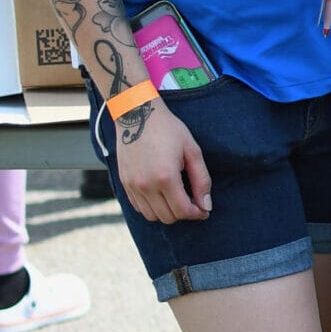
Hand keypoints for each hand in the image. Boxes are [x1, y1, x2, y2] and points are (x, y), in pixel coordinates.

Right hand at [115, 99, 212, 224]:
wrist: (137, 115)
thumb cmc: (169, 130)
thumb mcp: (192, 151)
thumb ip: (201, 180)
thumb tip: (207, 206)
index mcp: (165, 177)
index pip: (182, 211)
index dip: (197, 214)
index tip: (205, 210)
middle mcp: (146, 186)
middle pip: (167, 217)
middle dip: (184, 213)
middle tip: (194, 203)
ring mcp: (132, 186)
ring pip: (152, 216)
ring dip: (167, 212)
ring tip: (178, 198)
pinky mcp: (124, 183)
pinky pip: (138, 207)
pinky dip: (152, 207)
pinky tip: (162, 195)